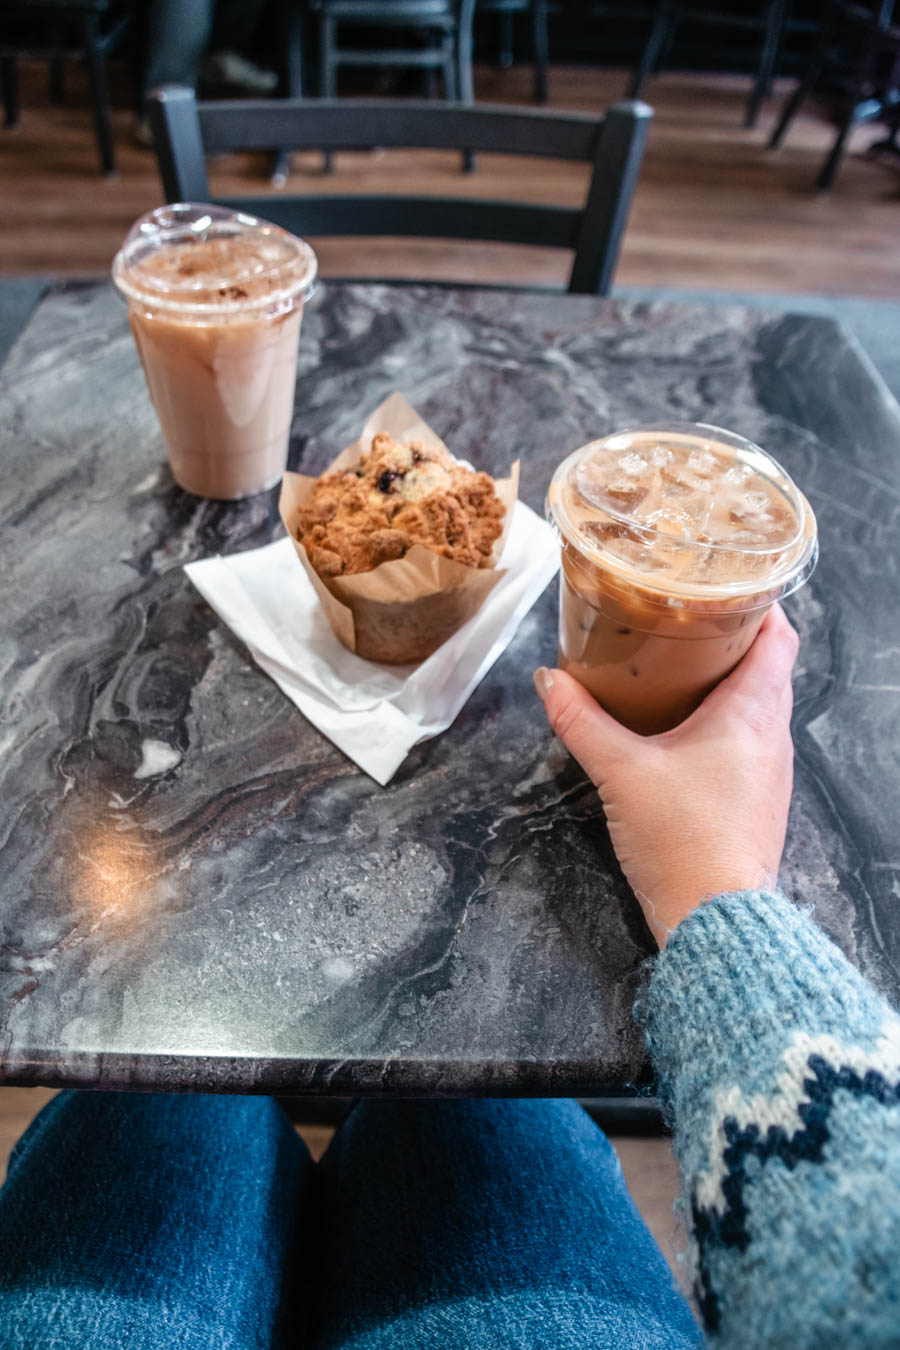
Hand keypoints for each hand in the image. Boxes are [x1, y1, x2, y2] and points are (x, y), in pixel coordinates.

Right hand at [534, 605, 798, 946]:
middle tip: (688, 620)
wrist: (715, 920)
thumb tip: (549, 681)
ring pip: (759, 707)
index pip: (779, 637)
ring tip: (682, 668)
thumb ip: (582, 721)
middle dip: (732, 640)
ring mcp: (771, 773)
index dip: (759, 604)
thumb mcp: (620, 772)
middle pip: (768, 668)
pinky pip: (750, 743)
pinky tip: (686, 730)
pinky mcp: (759, 802)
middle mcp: (773, 736)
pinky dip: (725, 723)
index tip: (725, 584)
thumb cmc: (681, 840)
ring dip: (729, 684)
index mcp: (753, 712)